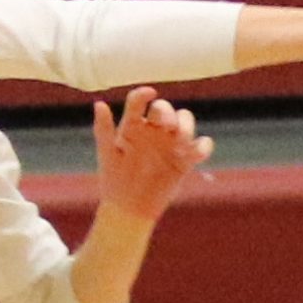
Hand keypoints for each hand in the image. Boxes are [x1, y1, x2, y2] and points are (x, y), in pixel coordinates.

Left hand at [91, 87, 211, 221]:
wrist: (130, 209)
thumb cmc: (115, 181)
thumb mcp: (108, 154)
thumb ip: (104, 129)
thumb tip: (99, 103)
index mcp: (133, 126)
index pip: (139, 102)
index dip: (144, 93)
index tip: (150, 93)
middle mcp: (154, 130)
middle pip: (166, 109)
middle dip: (168, 113)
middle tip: (166, 126)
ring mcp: (170, 143)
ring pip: (186, 121)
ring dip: (186, 126)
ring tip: (180, 142)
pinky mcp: (185, 159)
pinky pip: (201, 146)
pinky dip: (203, 146)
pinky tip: (195, 154)